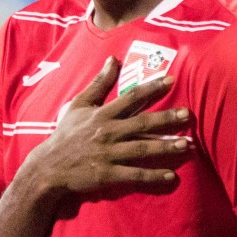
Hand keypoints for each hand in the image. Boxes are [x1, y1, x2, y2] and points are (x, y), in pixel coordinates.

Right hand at [27, 57, 191, 196]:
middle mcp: (107, 133)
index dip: (151, 88)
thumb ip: (99, 84)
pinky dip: (152, 176)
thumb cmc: (66, 134)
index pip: (130, 98)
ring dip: (165, 147)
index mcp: (101, 115)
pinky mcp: (107, 174)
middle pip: (141, 124)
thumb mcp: (78, 105)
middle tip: (187, 115)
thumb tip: (113, 59)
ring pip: (141, 149)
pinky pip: (134, 175)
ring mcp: (107, 154)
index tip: (172, 80)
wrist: (48, 166)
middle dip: (166, 119)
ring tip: (186, 144)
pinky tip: (171, 176)